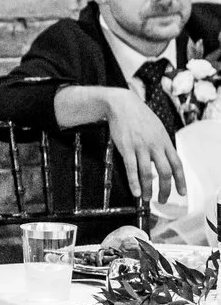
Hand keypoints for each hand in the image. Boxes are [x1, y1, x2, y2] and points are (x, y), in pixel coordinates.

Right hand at [104, 89, 186, 204]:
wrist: (123, 104)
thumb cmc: (140, 117)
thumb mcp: (157, 129)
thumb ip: (161, 145)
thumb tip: (162, 163)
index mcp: (165, 141)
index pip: (177, 164)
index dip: (181, 180)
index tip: (182, 192)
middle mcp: (155, 145)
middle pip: (165, 172)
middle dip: (165, 190)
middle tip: (162, 200)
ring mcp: (141, 147)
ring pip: (148, 173)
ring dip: (148, 189)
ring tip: (146, 198)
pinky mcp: (126, 148)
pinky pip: (132, 169)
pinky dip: (134, 182)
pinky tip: (135, 192)